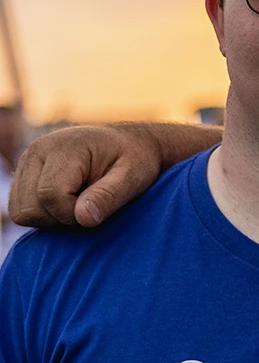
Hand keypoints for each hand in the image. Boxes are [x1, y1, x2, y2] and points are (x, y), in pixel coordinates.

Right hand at [9, 124, 164, 227]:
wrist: (129, 144)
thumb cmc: (135, 160)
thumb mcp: (132, 177)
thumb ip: (107, 196)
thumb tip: (82, 218)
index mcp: (64, 147)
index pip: (49, 195)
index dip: (71, 214)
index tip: (95, 209)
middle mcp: (37, 150)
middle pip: (29, 208)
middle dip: (59, 218)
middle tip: (88, 206)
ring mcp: (27, 162)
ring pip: (20, 211)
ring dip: (49, 218)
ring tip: (78, 203)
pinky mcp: (24, 174)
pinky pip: (20, 210)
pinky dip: (42, 215)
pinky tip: (67, 204)